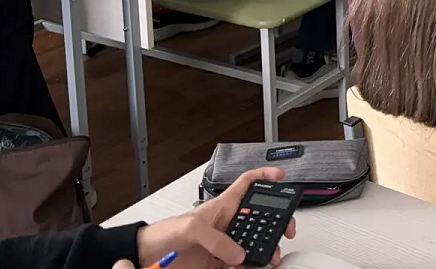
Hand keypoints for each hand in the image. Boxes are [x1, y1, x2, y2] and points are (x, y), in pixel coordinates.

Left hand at [135, 168, 296, 268]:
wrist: (150, 256)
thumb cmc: (166, 231)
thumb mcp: (192, 228)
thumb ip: (216, 239)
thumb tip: (238, 253)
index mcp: (222, 206)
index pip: (247, 184)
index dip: (265, 176)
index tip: (281, 176)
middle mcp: (227, 224)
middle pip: (259, 218)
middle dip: (276, 222)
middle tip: (285, 230)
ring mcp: (225, 244)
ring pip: (253, 244)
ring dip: (263, 250)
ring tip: (267, 257)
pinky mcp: (220, 263)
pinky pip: (241, 264)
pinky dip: (248, 268)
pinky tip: (249, 268)